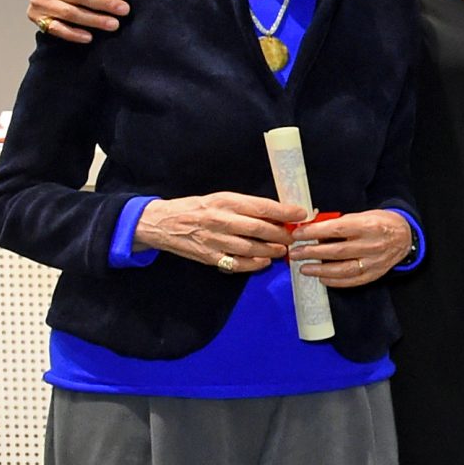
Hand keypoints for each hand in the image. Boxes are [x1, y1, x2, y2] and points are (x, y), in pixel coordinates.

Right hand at [135, 191, 302, 271]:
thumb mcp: (220, 199)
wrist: (162, 222)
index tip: (301, 214)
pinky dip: (254, 264)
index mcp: (225, 201)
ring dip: (271, 250)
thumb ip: (246, 207)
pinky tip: (264, 262)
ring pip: (250, 248)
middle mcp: (219, 219)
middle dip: (281, 234)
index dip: (284, 211)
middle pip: (258, 229)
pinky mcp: (208, 256)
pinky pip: (236, 263)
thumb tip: (277, 213)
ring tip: (282, 250)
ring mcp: (213, 240)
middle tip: (294, 237)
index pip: (260, 206)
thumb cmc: (197, 208)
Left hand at [291, 208, 415, 287]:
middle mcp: (372, 245)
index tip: (298, 234)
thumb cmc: (379, 223)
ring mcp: (374, 262)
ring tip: (303, 268)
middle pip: (336, 251)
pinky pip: (352, 281)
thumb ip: (340, 223)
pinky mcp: (375, 274)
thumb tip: (313, 229)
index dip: (314, 232)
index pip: (336, 229)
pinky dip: (335, 281)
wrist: (404, 236)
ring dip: (320, 270)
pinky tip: (322, 278)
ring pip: (343, 269)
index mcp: (368, 226)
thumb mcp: (361, 215)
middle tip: (295, 253)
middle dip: (311, 252)